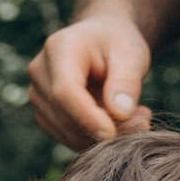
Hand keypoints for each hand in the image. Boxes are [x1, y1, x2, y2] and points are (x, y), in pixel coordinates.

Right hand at [28, 6, 153, 148]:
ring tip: (135, 119)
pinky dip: (93, 139)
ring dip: (101, 136)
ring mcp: (37, 94)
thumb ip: (126, 81)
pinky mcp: (43, 114)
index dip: (87, 117)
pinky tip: (117, 123)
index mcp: (59, 48)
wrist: (101, 41)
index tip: (112, 134)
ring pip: (65, 131)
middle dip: (102, 128)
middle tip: (142, 121)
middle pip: (63, 115)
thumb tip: (119, 113)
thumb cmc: (117, 43)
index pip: (65, 91)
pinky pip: (66, 137)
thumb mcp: (131, 54)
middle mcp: (40, 72)